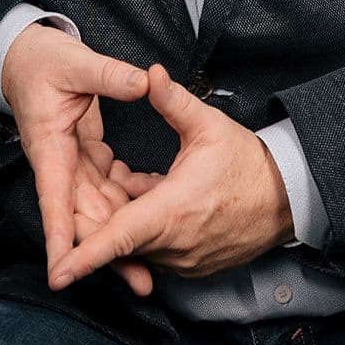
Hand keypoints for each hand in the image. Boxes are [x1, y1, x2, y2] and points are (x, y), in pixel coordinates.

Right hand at [1, 24, 150, 291]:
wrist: (24, 54)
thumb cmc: (40, 59)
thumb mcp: (74, 62)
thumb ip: (109, 75)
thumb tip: (143, 84)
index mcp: (48, 144)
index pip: (54, 198)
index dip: (60, 237)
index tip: (64, 271)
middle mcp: (58, 161)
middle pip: (81, 214)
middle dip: (106, 251)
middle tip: (141, 278)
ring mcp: (71, 160)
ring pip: (97, 206)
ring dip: (121, 233)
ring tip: (151, 265)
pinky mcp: (84, 154)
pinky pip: (105, 185)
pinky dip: (125, 200)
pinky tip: (151, 213)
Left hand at [49, 64, 294, 289]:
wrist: (286, 197)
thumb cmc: (247, 162)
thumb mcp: (208, 125)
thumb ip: (172, 101)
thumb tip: (149, 72)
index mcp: (172, 211)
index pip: (118, 239)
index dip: (85, 256)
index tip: (58, 272)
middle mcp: (175, 244)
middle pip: (120, 241)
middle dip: (98, 218)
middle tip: (92, 188)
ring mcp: (185, 259)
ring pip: (137, 244)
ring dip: (126, 217)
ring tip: (133, 178)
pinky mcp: (193, 265)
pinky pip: (155, 249)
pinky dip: (145, 227)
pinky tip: (152, 192)